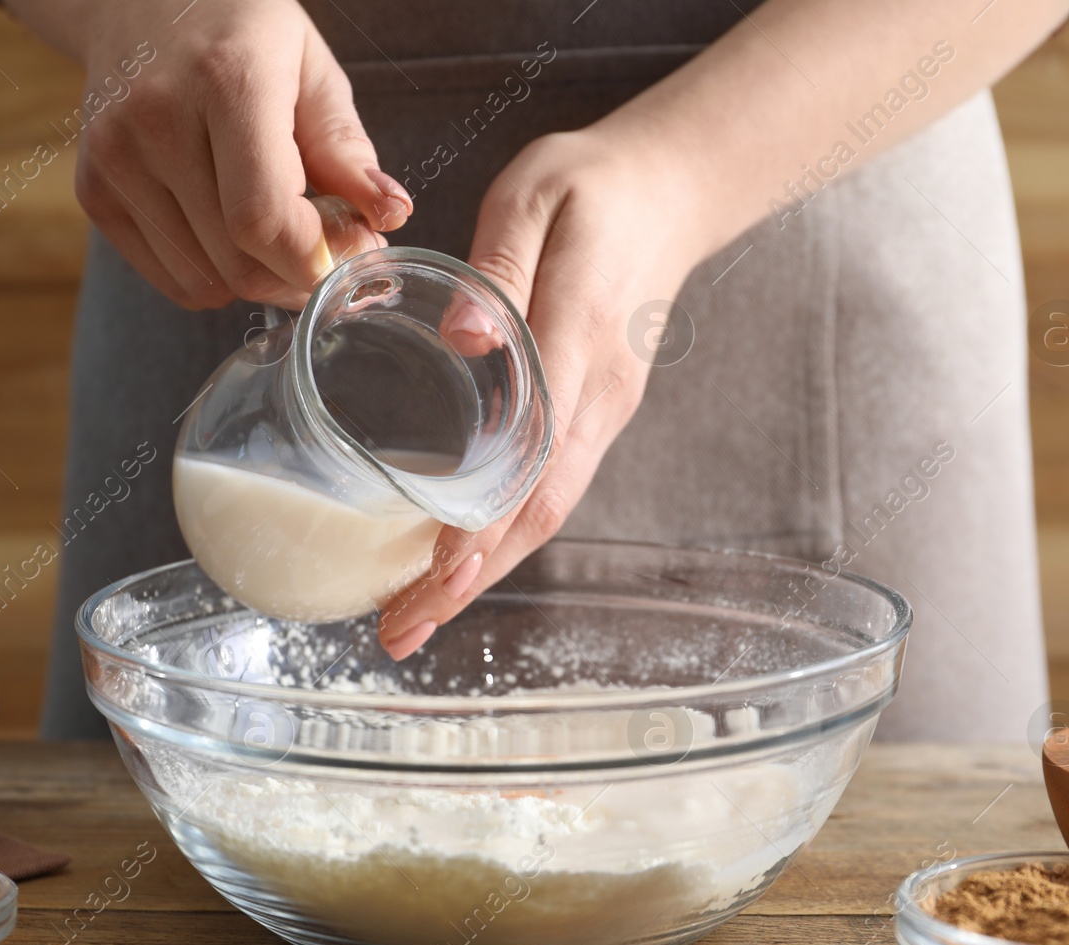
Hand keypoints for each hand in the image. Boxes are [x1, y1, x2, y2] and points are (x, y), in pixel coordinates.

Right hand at [38, 0, 412, 308]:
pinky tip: (233, 235)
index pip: (263, 218)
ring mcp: (115, 161)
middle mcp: (156, 121)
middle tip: (328, 251)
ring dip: (259, 280)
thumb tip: (390, 215)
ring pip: (207, 282)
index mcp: (225, 81)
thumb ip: (347, 149)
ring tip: (279, 233)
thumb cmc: (240, 32)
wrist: (136, 0)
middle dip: (298, 275)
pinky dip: (218, 278)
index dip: (316, 258)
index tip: (355, 251)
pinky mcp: (95, 192)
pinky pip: (174, 280)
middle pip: (238, 261)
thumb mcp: (311, 70)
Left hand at [377, 125, 714, 658]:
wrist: (669, 192)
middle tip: (398, 632)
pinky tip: (451, 562)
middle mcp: (598, 394)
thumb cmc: (589, 188)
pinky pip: (548, 490)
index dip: (484, 521)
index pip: (532, 452)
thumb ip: (498, 266)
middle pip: (539, 510)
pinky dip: (499, 537)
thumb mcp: (534, 196)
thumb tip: (462, 337)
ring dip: (479, 573)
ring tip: (411, 619)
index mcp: (578, 337)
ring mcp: (602, 411)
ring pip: (544, 513)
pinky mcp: (594, 414)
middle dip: (468, 580)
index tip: (433, 574)